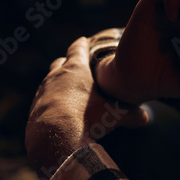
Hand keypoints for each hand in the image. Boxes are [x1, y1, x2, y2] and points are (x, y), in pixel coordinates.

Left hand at [25, 37, 147, 176]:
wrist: (55, 138)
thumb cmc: (87, 119)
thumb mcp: (114, 116)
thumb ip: (130, 115)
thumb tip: (145, 118)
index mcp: (76, 70)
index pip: (78, 49)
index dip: (82, 44)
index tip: (84, 41)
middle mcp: (55, 76)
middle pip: (60, 63)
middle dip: (68, 64)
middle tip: (76, 68)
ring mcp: (42, 92)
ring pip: (49, 82)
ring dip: (58, 84)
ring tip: (67, 92)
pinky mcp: (34, 109)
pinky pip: (43, 101)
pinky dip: (50, 102)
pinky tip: (58, 112)